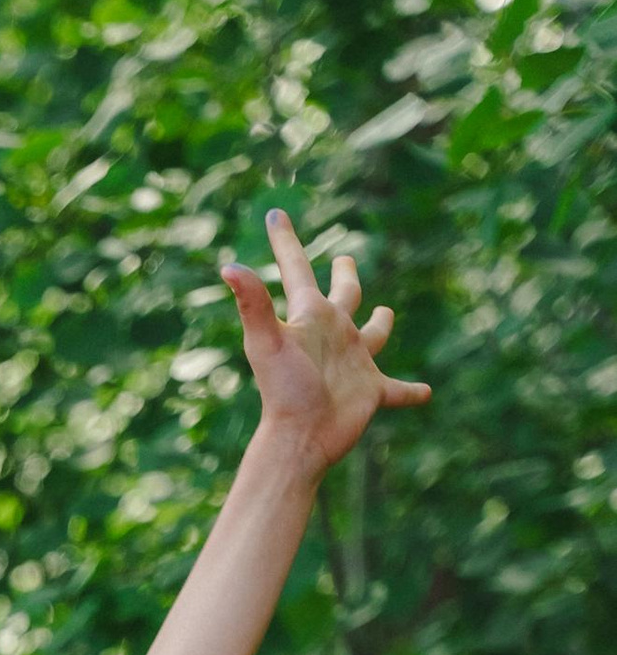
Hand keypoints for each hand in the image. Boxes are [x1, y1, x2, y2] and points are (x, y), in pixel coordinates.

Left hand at [222, 211, 430, 473]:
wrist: (300, 439)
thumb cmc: (284, 391)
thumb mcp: (268, 342)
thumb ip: (253, 303)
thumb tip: (228, 266)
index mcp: (310, 317)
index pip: (296, 269)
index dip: (285, 241)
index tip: (274, 215)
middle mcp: (333, 334)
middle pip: (344, 295)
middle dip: (345, 276)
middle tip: (345, 259)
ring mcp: (353, 363)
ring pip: (373, 336)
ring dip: (380, 325)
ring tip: (386, 313)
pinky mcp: (371, 392)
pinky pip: (397, 390)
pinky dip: (410, 392)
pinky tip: (426, 393)